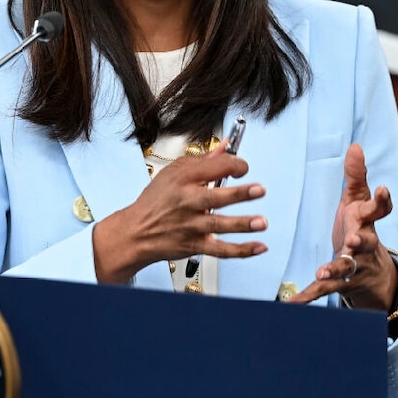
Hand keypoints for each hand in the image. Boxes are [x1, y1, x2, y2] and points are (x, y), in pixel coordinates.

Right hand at [93, 145, 267, 283]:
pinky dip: (240, 250)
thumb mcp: (173, 173)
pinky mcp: (194, 245)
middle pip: (215, 198)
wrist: (135, 233)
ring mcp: (191, 225)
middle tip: (259, 190)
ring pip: (219, 225)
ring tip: (261, 221)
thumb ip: (203, 161)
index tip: (243, 167)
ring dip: (242, 224)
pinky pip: (220, 250)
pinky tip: (258, 247)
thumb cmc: (155, 202)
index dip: (234, 165)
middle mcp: (187, 203)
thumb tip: (226, 147)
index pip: (212, 168)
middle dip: (239, 194)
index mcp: (183, 180)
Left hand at [287, 143, 396, 308]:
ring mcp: (354, 265)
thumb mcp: (358, 201)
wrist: (373, 271)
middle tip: (354, 240)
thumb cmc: (360, 227)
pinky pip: (323, 290)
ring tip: (322, 272)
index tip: (382, 188)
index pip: (379, 210)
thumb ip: (356, 176)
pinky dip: (307, 296)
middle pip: (367, 243)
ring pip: (346, 268)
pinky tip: (291, 303)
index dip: (382, 200)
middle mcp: (364, 244)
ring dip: (334, 269)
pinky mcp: (340, 282)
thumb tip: (355, 146)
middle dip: (361, 242)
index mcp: (367, 221)